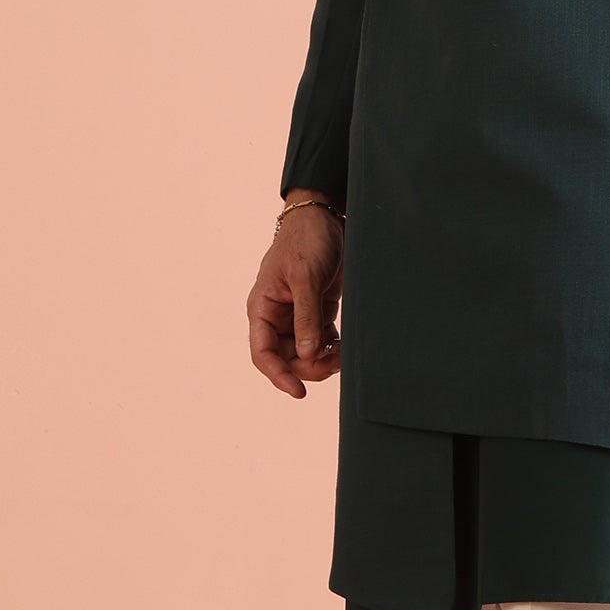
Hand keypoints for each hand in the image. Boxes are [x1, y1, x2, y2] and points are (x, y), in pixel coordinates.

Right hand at [246, 207, 343, 397]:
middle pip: (287, 359)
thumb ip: (305, 317)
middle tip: (336, 362)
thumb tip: (307, 355)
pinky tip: (346, 347)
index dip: (279, 376)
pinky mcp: (317, 311)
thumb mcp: (305, 277)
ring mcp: (297, 316)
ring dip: (324, 360)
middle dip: (310, 367)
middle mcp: (277, 316)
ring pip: (306, 353)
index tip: (299, 392)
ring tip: (343, 354)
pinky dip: (334, 349)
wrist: (326, 216)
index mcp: (262, 308)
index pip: (263, 353)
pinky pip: (322, 341)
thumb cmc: (306, 240)